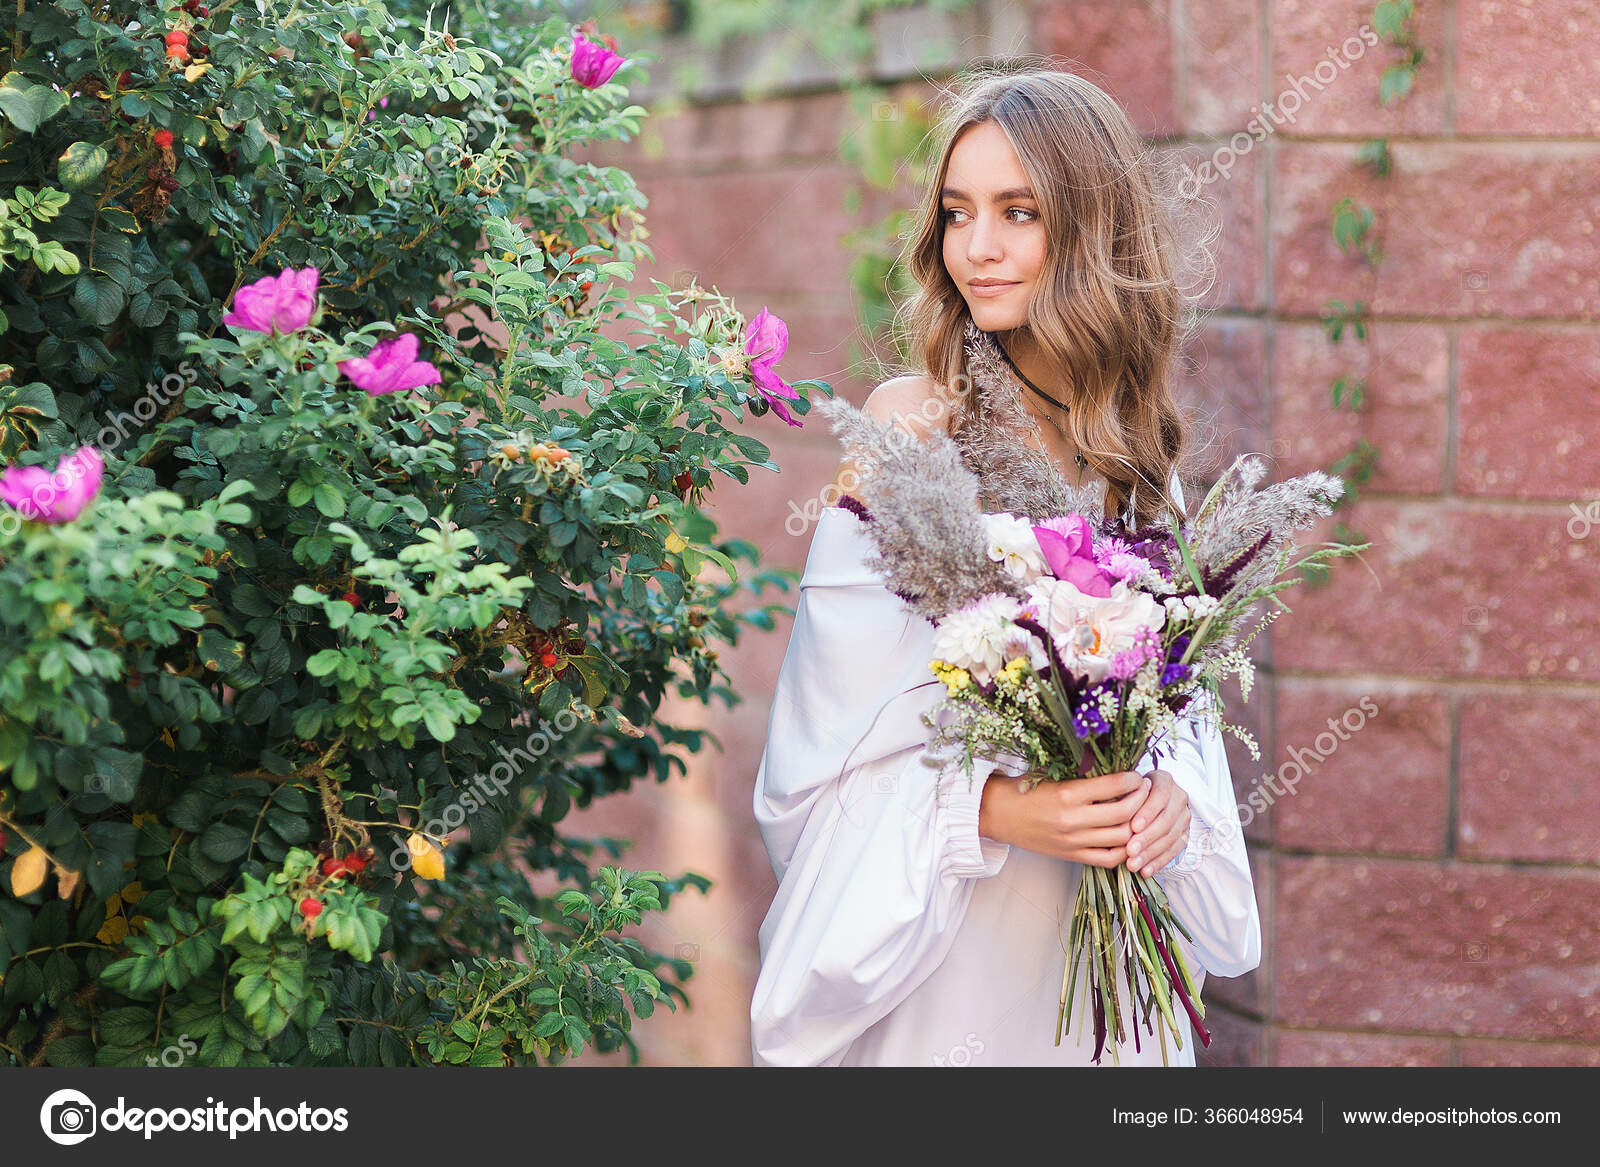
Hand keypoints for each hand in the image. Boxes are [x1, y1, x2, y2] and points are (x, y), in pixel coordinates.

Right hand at [978, 769, 1149, 867]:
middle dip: (1142, 800)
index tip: (1137, 775)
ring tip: (1141, 813)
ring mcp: (1073, 841)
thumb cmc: (1024, 789)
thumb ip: (1082, 777)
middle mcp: (1072, 819)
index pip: (1113, 786)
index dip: (1132, 780)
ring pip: (1121, 838)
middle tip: (1145, 791)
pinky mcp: (1072, 856)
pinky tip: (1128, 837)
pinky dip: (1125, 850)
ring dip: (1137, 825)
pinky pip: (1108, 858)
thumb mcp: (1051, 775)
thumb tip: (1116, 771)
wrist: (998, 814)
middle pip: (1124, 813)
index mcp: (1067, 793)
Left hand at [1125, 768, 1191, 875]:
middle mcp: (1178, 797)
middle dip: (1147, 838)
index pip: (1160, 796)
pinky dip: (1158, 863)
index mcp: (1164, 780)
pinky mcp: (1184, 834)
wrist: (1150, 796)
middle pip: (1166, 820)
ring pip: (1170, 838)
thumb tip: (1106, 810)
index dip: (1147, 813)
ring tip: (1133, 865)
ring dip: (1151, 854)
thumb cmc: (1129, 790)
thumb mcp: (1126, 786)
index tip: (1132, 827)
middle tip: (1130, 852)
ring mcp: (1183, 817)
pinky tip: (1145, 871)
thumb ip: (1122, 795)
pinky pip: (1174, 851)